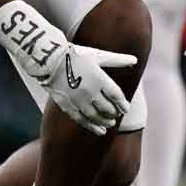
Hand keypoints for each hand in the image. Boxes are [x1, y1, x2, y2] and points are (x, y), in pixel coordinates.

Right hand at [0, 0, 135, 134]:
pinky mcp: (67, 105)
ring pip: (95, 116)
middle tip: (117, 116)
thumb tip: (135, 60)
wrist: (50, 60)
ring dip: (104, 122)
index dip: (122, 104)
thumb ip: (117, 60)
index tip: (126, 109)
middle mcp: (90, 91)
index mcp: (99, 78)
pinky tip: (98, 130)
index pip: (115, 95)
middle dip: (113, 113)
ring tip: (110, 124)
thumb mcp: (98, 55)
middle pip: (106, 108)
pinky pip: (81, 119)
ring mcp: (78, 100)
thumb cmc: (76, 55)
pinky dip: (91, 126)